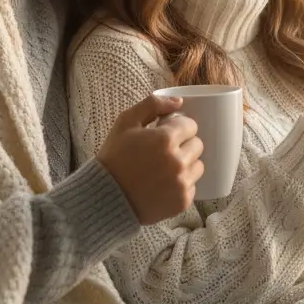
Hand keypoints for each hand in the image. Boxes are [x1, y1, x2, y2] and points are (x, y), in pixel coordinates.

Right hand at [97, 94, 204, 224]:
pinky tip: (162, 185)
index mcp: (165, 139)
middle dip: (183, 145)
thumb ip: (153, 104)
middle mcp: (177, 162)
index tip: (165, 134)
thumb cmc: (114, 157)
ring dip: (186, 165)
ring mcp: (181, 184)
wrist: (105, 198)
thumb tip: (179, 102)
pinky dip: (181, 185)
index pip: (191, 126)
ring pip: (198, 166)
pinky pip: (192, 186)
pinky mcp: (182, 202)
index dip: (177, 128)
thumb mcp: (125, 122)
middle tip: (163, 152)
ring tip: (163, 169)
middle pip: (197, 145)